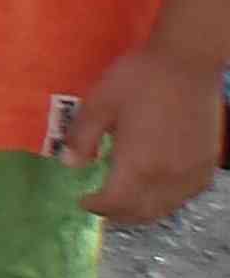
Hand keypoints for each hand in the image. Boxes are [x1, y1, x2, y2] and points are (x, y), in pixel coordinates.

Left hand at [75, 39, 227, 225]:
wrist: (187, 63)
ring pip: (165, 209)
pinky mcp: (207, 166)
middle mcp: (168, 179)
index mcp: (139, 165)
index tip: (82, 200)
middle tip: (101, 206)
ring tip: (124, 201)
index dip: (96, 206)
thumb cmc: (139, 79)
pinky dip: (165, 201)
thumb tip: (69, 164)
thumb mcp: (99, 103)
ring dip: (141, 211)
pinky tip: (154, 189)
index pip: (115, 203)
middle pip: (141, 212)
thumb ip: (82, 136)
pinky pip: (184, 197)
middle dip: (117, 214)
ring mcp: (191, 175)